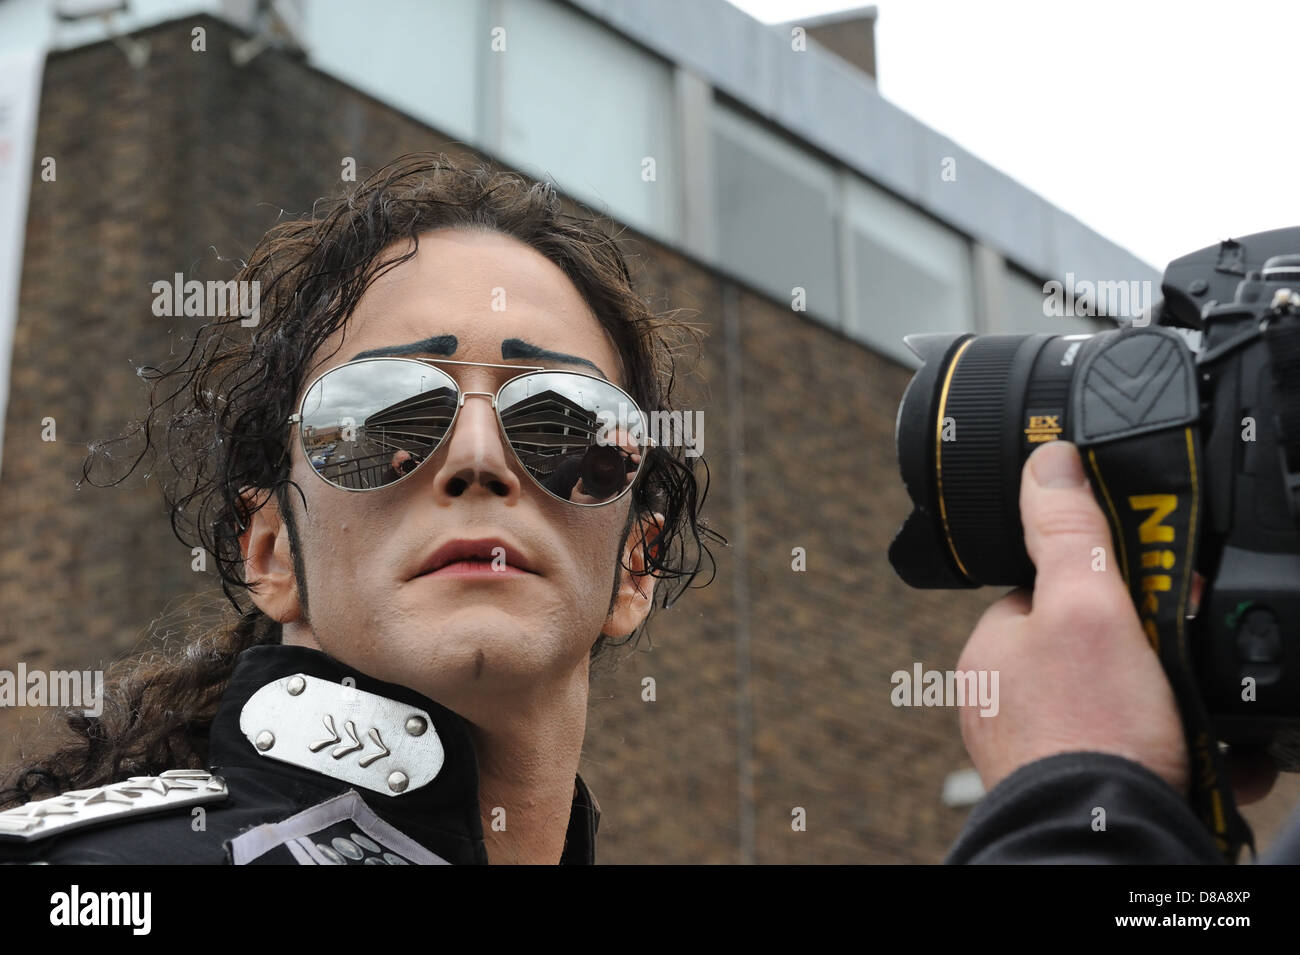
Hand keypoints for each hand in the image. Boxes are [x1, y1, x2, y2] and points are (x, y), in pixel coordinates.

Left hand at [956, 440, 1188, 795]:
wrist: (1110, 845)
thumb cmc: (1089, 735)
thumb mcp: (1086, 609)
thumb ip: (1069, 535)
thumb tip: (1048, 460)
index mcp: (996, 649)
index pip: (1051, 589)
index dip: (1110, 584)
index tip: (1155, 593)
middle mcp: (1010, 699)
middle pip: (1097, 644)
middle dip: (1153, 649)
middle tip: (1187, 660)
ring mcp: (1044, 747)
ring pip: (1127, 700)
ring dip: (1175, 700)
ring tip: (1202, 714)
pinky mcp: (1085, 786)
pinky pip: (1142, 750)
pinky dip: (1183, 749)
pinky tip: (1211, 754)